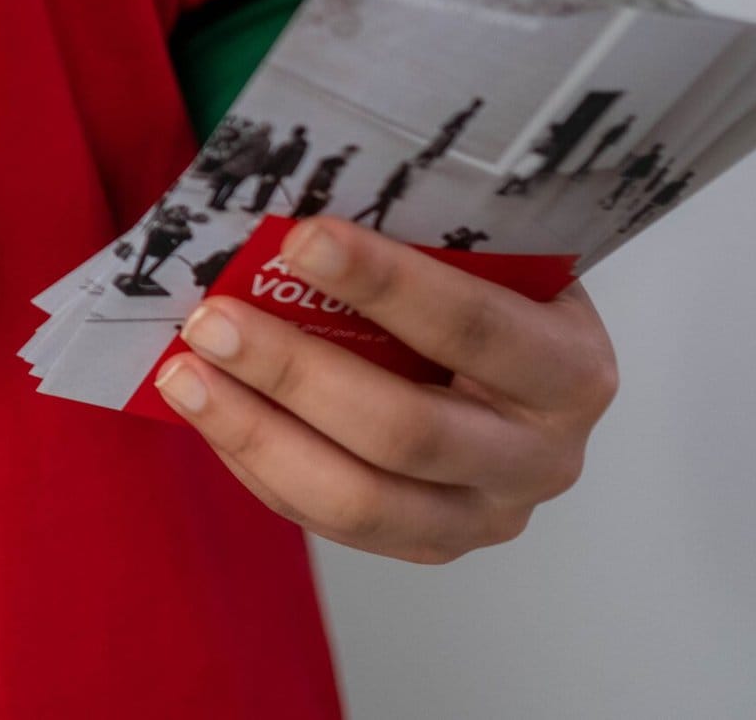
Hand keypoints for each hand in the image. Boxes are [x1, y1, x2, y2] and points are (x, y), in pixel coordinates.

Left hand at [152, 216, 617, 563]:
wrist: (518, 360)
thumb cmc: (485, 288)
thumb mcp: (483, 254)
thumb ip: (417, 235)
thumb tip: (291, 211)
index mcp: (570, 367)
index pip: (472, 326)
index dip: (384, 284)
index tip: (298, 240)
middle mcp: (542, 456)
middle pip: (406, 432)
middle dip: (294, 372)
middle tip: (211, 320)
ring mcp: (486, 514)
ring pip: (358, 500)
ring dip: (256, 433)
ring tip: (184, 375)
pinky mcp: (428, 543)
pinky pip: (325, 521)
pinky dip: (257, 463)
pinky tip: (208, 411)